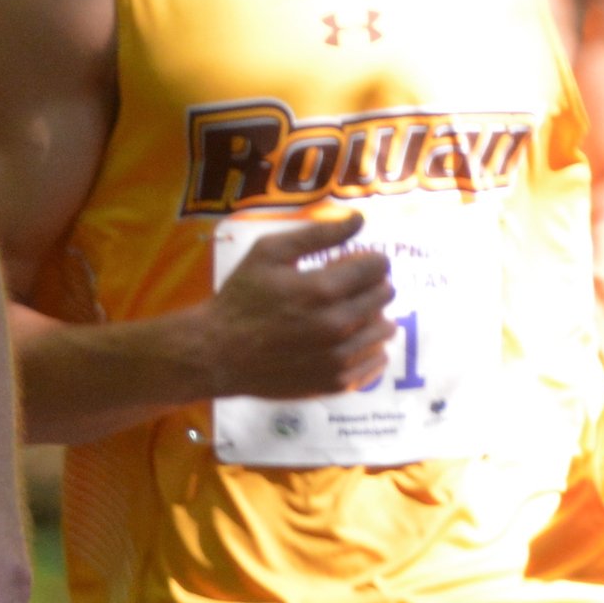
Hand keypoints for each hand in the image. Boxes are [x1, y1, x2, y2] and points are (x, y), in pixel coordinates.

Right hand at [198, 212, 394, 398]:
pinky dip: (368, 347)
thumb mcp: (269, 253)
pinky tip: (346, 341)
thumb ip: (318, 234)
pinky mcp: (338, 382)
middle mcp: (339, 325)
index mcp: (323, 289)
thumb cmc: (241, 298)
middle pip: (385, 295)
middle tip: (343, 288)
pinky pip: (377, 360)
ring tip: (344, 315)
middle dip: (369, 285)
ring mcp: (340, 358)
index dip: (366, 259)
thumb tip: (359, 219)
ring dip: (371, 317)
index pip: (378, 266)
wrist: (217, 352)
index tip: (349, 263)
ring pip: (386, 329)